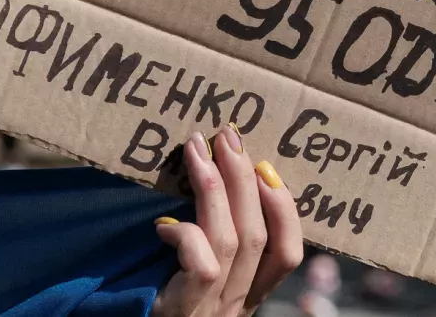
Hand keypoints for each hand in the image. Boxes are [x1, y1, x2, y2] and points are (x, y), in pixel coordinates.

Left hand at [152, 125, 304, 316]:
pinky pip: (203, 264)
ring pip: (234, 241)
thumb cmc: (147, 311)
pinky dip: (188, 235)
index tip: (266, 166)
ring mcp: (212, 310)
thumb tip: (205, 186)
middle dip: (244, 178)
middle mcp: (236, 306)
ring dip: (216, 188)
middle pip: (259, 234)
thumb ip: (206, 252)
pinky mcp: (183, 311)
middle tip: (227, 136)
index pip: (288, 254)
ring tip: (196, 151)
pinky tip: (163, 224)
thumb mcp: (189, 286)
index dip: (285, 208)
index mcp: (246, 297)